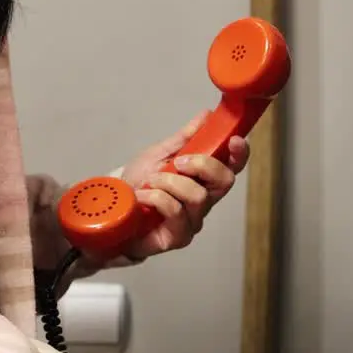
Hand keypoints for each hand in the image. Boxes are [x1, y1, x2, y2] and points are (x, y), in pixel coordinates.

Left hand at [117, 111, 250, 259]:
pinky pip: (176, 212)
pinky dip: (156, 197)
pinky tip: (141, 196)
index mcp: (204, 178)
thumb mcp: (159, 154)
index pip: (232, 166)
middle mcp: (204, 200)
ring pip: (198, 196)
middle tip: (178, 162)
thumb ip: (184, 138)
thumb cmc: (138, 183)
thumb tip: (206, 116)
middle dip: (202, 165)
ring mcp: (193, 221)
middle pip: (224, 181)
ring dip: (170, 182)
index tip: (234, 140)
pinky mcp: (178, 237)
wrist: (113, 209)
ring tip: (150, 181)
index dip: (239, 153)